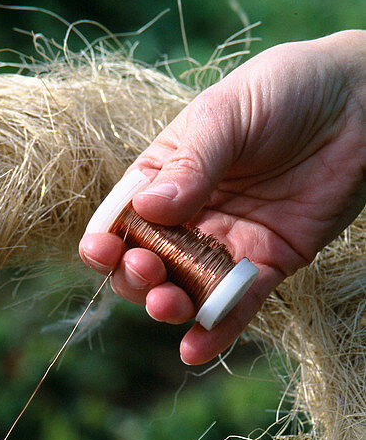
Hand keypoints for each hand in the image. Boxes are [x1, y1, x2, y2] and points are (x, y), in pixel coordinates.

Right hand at [79, 30, 365, 364]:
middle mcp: (190, 217)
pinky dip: (217, 331)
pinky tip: (195, 349)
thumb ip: (192, 162)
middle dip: (136, 276)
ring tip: (168, 304)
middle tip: (146, 269)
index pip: (124, 217)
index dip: (106, 240)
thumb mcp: (229, 112)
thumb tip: (147, 209)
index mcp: (166, 176)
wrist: (362, 101)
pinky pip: (237, 305)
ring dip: (169, 305)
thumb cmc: (287, 90)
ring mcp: (226, 245)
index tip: (101, 251)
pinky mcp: (268, 266)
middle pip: (147, 262)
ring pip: (185, 290)